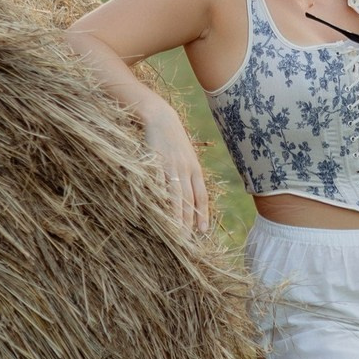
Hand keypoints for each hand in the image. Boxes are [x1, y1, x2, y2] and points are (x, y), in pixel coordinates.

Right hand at [142, 102, 210, 233]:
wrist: (161, 118)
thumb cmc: (174, 140)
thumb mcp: (187, 156)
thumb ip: (189, 174)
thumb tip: (192, 195)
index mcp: (195, 169)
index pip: (201, 196)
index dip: (202, 214)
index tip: (203, 230)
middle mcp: (185, 169)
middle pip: (189, 200)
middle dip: (189, 221)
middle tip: (187, 240)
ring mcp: (170, 167)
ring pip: (175, 196)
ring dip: (176, 216)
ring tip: (175, 232)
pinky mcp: (155, 163)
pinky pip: (158, 185)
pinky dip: (159, 200)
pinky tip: (158, 212)